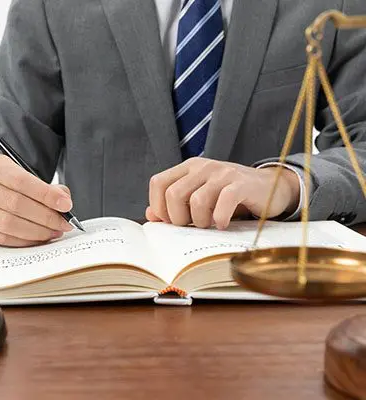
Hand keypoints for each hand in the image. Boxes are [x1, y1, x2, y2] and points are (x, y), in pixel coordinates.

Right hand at [0, 153, 73, 246]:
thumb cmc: (6, 181)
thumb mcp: (23, 172)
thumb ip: (44, 186)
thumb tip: (63, 201)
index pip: (20, 180)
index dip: (45, 194)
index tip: (66, 205)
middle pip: (15, 204)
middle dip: (45, 216)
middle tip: (64, 223)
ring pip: (8, 224)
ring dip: (37, 231)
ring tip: (54, 231)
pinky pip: (1, 238)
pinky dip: (24, 241)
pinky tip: (38, 238)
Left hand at [146, 158, 300, 229]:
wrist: (271, 187)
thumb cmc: (229, 196)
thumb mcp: (199, 197)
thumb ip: (174, 205)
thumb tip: (150, 215)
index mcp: (188, 168)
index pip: (158, 183)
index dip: (159, 206)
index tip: (172, 221)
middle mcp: (203, 167)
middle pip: (173, 194)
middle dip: (179, 218)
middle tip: (192, 225)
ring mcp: (222, 174)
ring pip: (196, 201)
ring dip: (201, 221)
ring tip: (210, 224)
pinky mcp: (241, 184)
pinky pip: (223, 202)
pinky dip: (220, 218)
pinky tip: (223, 224)